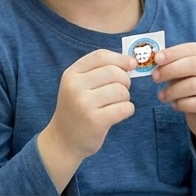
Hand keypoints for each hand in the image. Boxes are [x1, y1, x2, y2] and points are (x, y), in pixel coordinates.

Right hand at [37, 49, 134, 187]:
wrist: (63, 140)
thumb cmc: (77, 109)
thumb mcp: (79, 85)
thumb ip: (100, 70)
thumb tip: (131, 61)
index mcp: (71, 74)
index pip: (100, 55)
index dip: (120, 58)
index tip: (131, 64)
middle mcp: (75, 86)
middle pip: (114, 72)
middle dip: (124, 81)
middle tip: (120, 91)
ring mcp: (84, 104)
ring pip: (121, 90)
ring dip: (125, 98)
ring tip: (116, 104)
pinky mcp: (95, 121)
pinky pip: (124, 108)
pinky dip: (128, 110)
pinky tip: (119, 113)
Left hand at [153, 42, 195, 168]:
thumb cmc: (195, 92)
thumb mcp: (185, 76)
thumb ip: (174, 66)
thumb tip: (156, 62)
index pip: (194, 49)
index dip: (174, 52)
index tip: (156, 59)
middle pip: (195, 64)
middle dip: (171, 70)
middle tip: (155, 77)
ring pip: (195, 85)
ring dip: (173, 90)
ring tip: (161, 96)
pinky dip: (181, 104)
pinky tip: (175, 105)